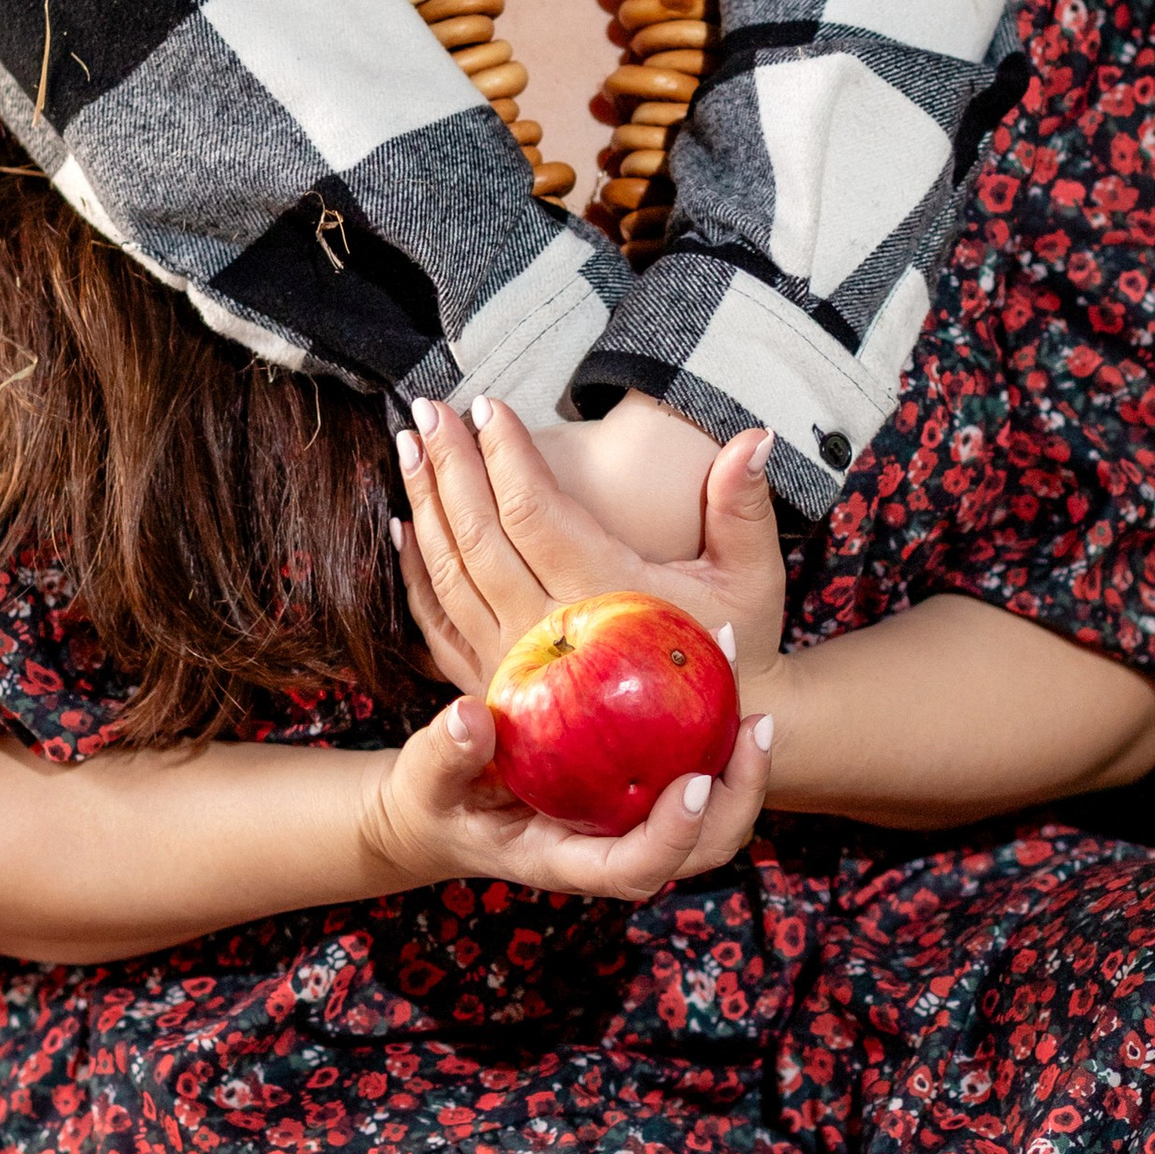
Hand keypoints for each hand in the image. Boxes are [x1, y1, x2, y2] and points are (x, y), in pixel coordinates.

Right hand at [356, 691, 773, 905]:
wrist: (444, 801)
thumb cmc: (433, 800)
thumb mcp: (425, 781)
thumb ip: (444, 755)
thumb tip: (468, 718)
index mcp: (569, 862)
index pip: (637, 868)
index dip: (674, 835)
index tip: (694, 782)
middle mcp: (614, 846)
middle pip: (702, 845)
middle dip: (741, 793)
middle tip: (757, 724)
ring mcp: (632, 815)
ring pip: (712, 802)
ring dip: (739, 747)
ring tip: (737, 664)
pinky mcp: (637, 780)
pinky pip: (689, 753)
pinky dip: (707, 709)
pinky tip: (705, 641)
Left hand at [394, 394, 786, 709]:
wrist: (700, 749)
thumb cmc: (729, 652)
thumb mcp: (751, 581)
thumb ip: (743, 507)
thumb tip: (752, 437)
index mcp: (604, 595)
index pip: (535, 511)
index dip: (506, 454)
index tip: (488, 404)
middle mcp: (549, 632)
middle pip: (480, 536)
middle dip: (450, 465)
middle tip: (429, 408)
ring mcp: (514, 664)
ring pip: (450, 575)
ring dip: (425, 506)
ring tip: (406, 446)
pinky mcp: (498, 686)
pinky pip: (439, 627)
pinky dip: (415, 576)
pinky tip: (402, 528)